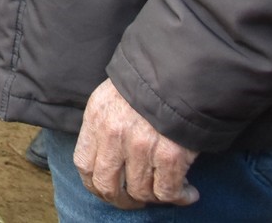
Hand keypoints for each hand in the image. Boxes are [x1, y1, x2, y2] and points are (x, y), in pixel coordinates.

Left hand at [74, 79, 199, 207]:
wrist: (183, 71)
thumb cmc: (148, 84)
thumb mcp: (112, 97)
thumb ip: (104, 126)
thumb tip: (105, 157)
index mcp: (97, 117)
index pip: (83, 164)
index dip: (94, 184)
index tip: (107, 191)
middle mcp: (115, 134)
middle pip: (107, 185)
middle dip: (121, 200)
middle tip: (135, 200)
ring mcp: (141, 146)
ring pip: (140, 192)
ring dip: (154, 199)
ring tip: (166, 193)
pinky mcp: (170, 155)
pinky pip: (168, 192)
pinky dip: (179, 198)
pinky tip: (187, 193)